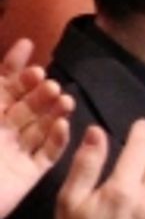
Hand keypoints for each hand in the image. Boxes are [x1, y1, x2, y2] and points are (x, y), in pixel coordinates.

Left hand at [0, 39, 72, 217]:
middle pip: (26, 103)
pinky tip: (64, 126)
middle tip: (48, 82)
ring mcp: (16, 151)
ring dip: (54, 111)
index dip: (13, 64)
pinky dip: (58, 140)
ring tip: (64, 100)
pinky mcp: (29, 173)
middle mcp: (2, 129)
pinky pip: (48, 154)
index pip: (2, 84)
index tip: (28, 45)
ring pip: (41, 125)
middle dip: (37, 90)